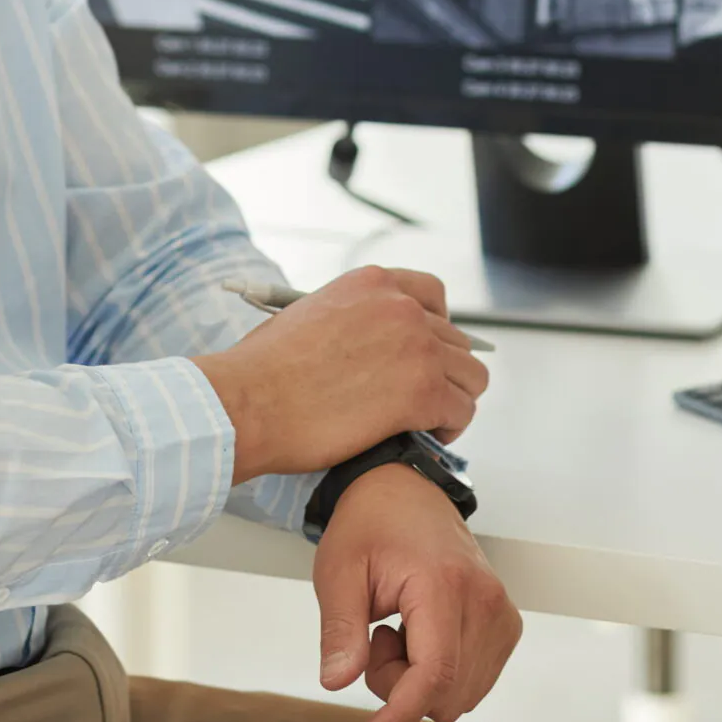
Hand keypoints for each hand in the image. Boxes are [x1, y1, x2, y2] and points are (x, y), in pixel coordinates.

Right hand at [191, 266, 488, 482]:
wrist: (250, 400)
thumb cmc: (264, 369)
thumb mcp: (309, 314)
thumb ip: (351, 321)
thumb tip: (370, 347)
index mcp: (372, 284)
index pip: (431, 295)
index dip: (436, 328)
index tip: (427, 352)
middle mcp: (402, 308)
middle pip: (456, 340)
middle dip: (441, 372)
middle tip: (417, 401)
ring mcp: (418, 348)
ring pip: (471, 377)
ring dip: (451, 401)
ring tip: (424, 423)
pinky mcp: (423, 392)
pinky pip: (462, 411)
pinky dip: (448, 429)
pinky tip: (423, 437)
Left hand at [313, 463, 520, 721]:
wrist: (404, 488)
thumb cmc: (370, 523)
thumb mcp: (338, 571)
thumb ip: (339, 629)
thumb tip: (336, 681)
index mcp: (443, 583)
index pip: (432, 676)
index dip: (398, 717)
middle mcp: (485, 599)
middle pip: (445, 695)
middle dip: (399, 686)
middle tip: (375, 637)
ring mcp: (501, 610)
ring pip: (461, 695)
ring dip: (420, 679)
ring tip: (397, 629)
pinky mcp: (506, 621)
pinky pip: (475, 680)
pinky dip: (441, 672)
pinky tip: (419, 634)